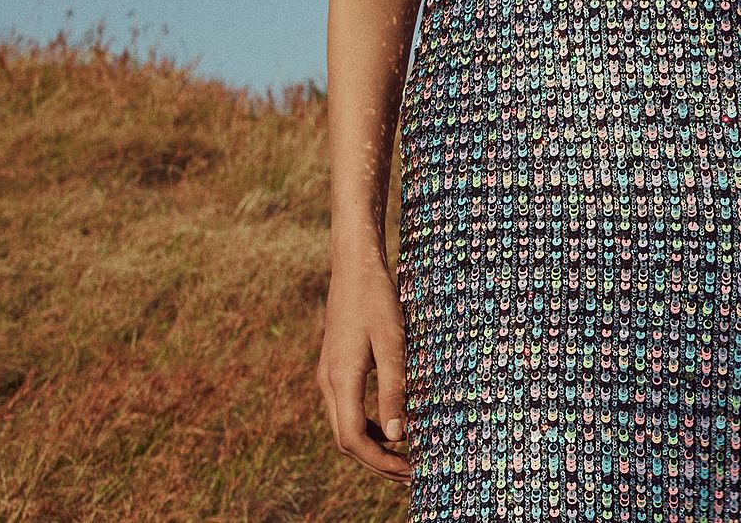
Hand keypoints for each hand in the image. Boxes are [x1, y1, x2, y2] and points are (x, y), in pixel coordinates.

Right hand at [315, 259, 411, 481]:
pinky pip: (347, 409)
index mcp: (340, 380)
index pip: (352, 439)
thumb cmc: (377, 300)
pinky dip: (367, 426)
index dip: (380, 462)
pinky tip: (392, 428)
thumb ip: (394, 389)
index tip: (409, 470)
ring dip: (373, 447)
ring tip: (406, 457)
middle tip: (412, 474)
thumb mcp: (393, 343)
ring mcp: (329, 376)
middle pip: (346, 440)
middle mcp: (328, 383)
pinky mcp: (336, 369)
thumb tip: (398, 436)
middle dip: (377, 462)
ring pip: (345, 426)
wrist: (355, 267)